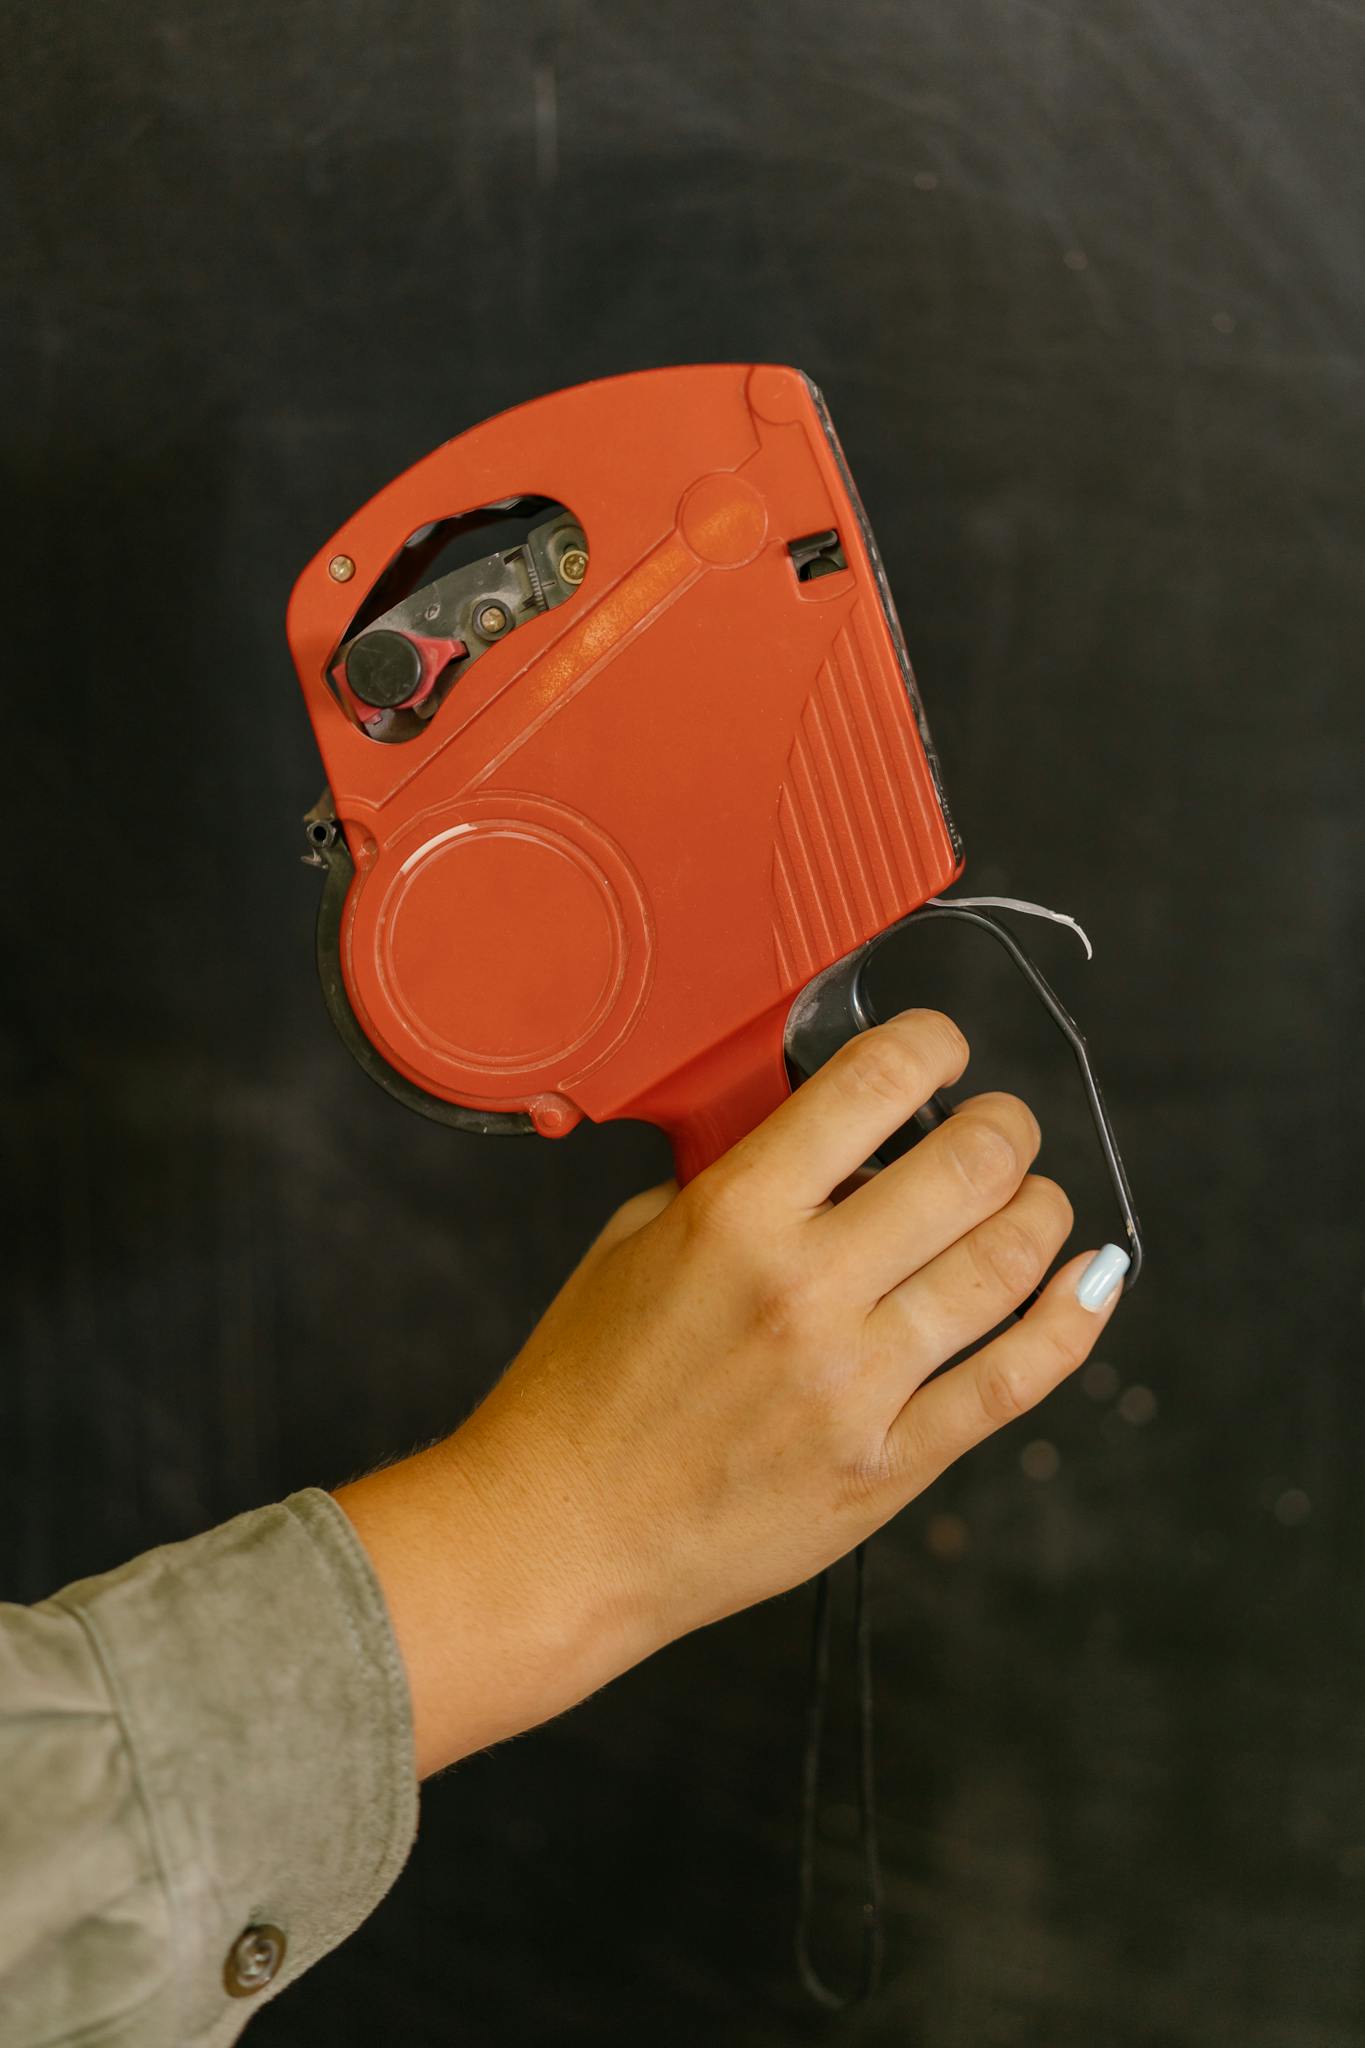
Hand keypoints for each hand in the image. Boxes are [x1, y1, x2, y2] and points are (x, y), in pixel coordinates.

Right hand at [335, 1010, 1126, 1775]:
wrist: (564, 1533)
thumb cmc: (585, 1386)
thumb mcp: (633, 1241)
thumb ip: (738, 1181)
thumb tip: (837, 1143)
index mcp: (736, 1216)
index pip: (876, 1083)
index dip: (934, 1043)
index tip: (943, 1049)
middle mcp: (808, 1289)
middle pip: (971, 1164)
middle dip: (1005, 1124)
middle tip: (1000, 1126)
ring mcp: (858, 1383)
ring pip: (1010, 1262)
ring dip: (1041, 1210)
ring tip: (1033, 1199)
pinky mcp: (891, 1464)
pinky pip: (1015, 1379)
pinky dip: (1072, 1319)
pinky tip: (1088, 1280)